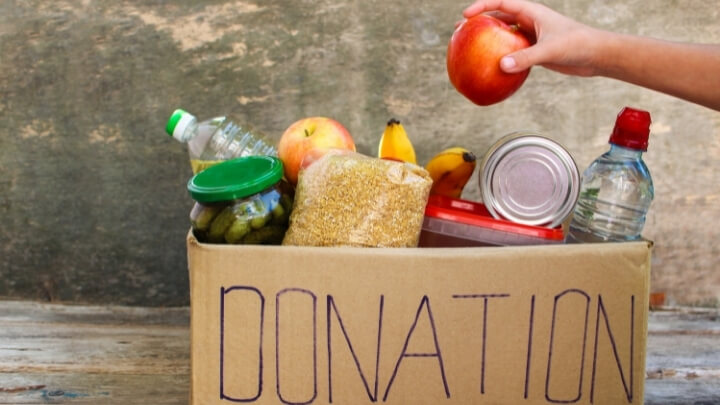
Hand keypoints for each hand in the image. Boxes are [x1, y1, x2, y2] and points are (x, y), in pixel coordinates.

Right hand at [462, 0, 603, 76]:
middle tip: (458, 31)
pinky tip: (489, 70)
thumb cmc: (577, 45)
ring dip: (487, 41)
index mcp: (531, 12)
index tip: (466, 16)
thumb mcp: (550, 51)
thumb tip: (501, 66)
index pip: (501, 4)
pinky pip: (511, 54)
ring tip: (468, 49)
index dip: (482, 6)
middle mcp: (529, 21)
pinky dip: (499, 59)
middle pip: (498, 18)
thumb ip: (525, 58)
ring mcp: (531, 37)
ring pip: (503, 36)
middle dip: (478, 23)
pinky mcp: (534, 52)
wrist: (596, 55)